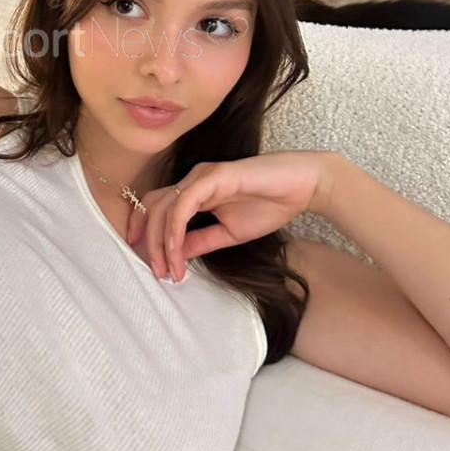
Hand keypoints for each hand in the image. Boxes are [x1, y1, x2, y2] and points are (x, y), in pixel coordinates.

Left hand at [126, 151, 337, 281]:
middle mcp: (193, 180)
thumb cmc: (271, 204)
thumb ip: (202, 241)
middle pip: (154, 208)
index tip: (151, 264)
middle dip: (150, 243)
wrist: (303, 187)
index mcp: (195, 191)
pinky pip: (184, 202)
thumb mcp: (229, 233)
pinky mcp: (215, 176)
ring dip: (161, 241)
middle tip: (158, 273)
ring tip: (169, 269)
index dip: (146, 233)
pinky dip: (176, 228)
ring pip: (164, 206)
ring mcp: (202, 176)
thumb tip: (176, 256)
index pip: (157, 208)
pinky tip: (178, 251)